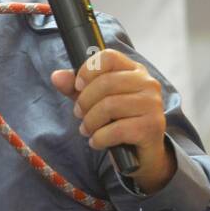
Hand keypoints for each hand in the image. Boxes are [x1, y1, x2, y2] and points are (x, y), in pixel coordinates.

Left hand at [50, 48, 174, 193]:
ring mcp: (152, 104)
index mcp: (134, 70)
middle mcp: (148, 83)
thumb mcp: (94, 101)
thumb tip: (56, 76)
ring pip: (110, 106)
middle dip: (84, 102)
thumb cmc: (118, 121)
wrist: (141, 154)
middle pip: (106, 83)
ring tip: (87, 130)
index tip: (78, 86)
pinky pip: (117, 130)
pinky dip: (99, 138)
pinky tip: (97, 142)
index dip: (87, 70)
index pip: (109, 57)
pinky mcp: (152, 127)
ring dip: (90, 122)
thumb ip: (75, 88)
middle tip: (79, 114)